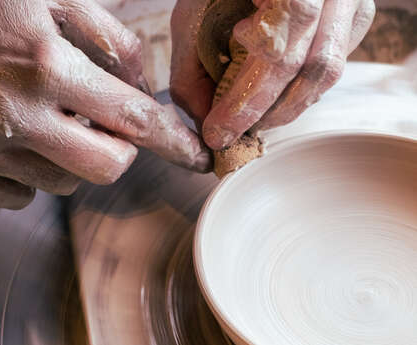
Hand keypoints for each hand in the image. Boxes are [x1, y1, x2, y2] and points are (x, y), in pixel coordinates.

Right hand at [0, 0, 210, 208]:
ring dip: (70, 157)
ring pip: (66, 183)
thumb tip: (143, 82)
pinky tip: (14, 138)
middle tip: (97, 123)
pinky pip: (23, 196)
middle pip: (108, 167)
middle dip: (117, 150)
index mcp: (47, 66)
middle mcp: (18, 115)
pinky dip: (32, 172)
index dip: (174, 142)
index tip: (197, 159)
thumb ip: (111, 38)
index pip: (134, 118)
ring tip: (42, 118)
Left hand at [170, 0, 374, 149]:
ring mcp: (348, 2)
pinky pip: (334, 64)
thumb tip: (202, 117)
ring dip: (288, 107)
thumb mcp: (193, 14)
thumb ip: (192, 69)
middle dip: (268, 113)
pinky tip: (278, 98)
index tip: (217, 134)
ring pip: (328, 72)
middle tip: (236, 134)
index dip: (244, 104)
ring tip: (255, 121)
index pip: (274, 54)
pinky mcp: (353, 15)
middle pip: (309, 69)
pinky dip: (303, 89)